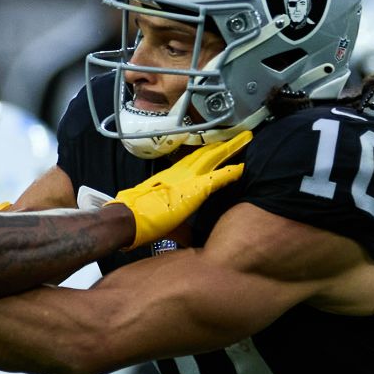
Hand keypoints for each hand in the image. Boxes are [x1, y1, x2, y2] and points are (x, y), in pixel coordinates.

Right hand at [108, 131, 251, 248]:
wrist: (128, 218)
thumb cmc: (136, 219)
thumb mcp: (155, 215)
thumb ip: (175, 223)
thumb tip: (186, 237)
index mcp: (169, 179)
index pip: (191, 162)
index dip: (205, 154)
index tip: (215, 147)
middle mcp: (179, 174)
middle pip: (204, 154)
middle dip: (221, 145)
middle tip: (236, 136)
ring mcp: (188, 179)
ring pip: (213, 158)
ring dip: (229, 149)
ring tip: (244, 139)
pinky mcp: (196, 189)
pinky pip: (219, 178)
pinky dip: (232, 172)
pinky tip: (244, 167)